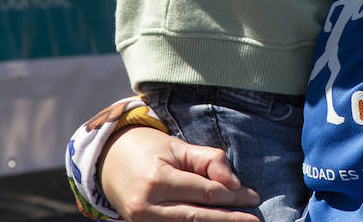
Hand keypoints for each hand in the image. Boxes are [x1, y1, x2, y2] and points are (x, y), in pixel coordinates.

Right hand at [100, 126, 260, 220]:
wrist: (109, 161)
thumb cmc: (149, 150)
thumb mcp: (178, 147)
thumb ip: (208, 161)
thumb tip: (234, 184)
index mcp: (157, 179)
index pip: (204, 192)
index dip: (232, 196)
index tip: (253, 196)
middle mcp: (147, 205)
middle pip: (197, 216)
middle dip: (228, 218)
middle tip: (254, 219)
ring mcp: (141, 221)